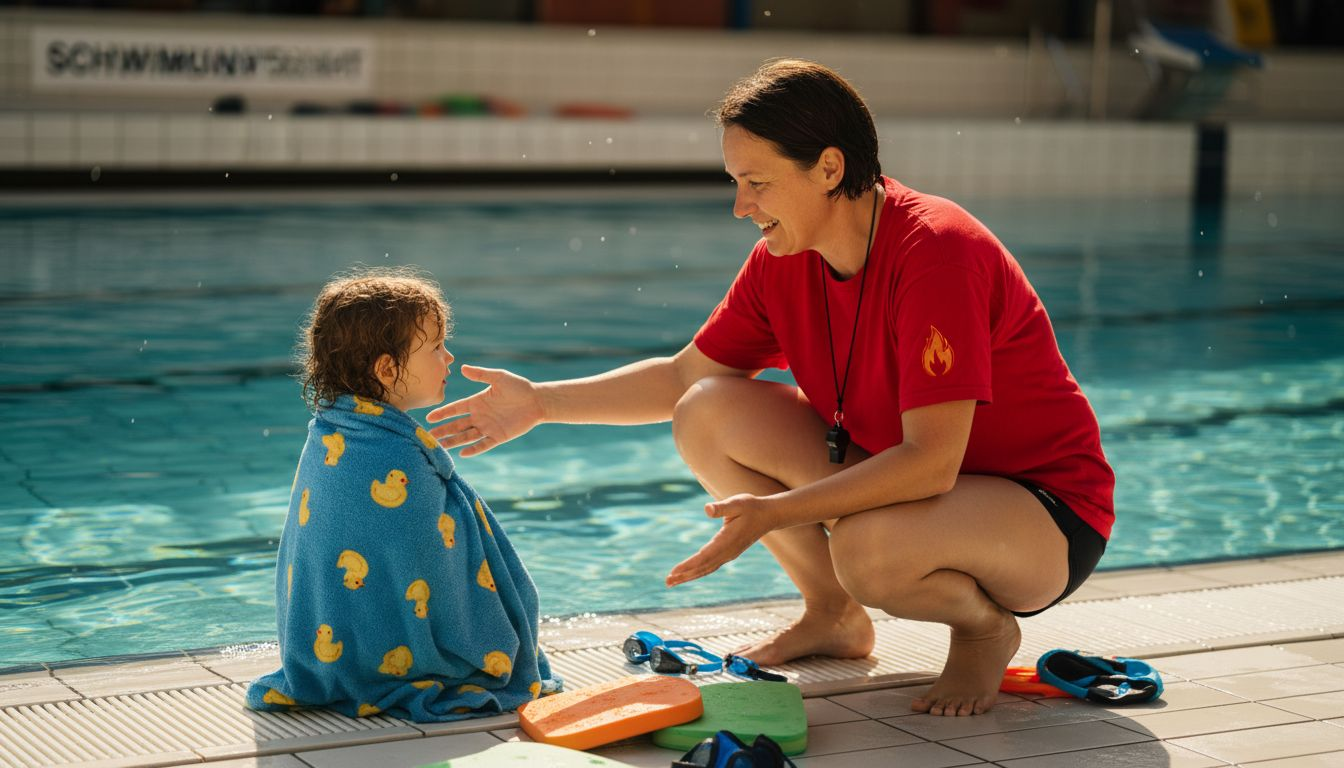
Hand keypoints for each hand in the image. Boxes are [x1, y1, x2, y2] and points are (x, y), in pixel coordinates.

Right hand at [426, 365, 543, 456]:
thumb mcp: (499, 378)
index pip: (455, 409)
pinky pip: (483, 444)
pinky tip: (462, 453)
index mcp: (477, 402)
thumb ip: (481, 374)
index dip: (443, 413)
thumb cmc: (519, 387)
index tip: (429, 417)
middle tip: (428, 436)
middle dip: (443, 430)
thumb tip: (463, 368)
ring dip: (453, 441)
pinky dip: (474, 449)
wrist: (537, 400)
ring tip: (439, 446)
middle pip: (457, 425)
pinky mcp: (498, 436)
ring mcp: (488, 427)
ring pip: (466, 436)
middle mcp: (479, 416)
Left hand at [666, 493, 777, 586]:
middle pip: (703, 567)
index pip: (704, 556)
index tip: (674, 572)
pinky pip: (711, 566)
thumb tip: (707, 509)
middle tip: (667, 582)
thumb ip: (722, 507)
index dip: (688, 565)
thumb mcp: (737, 502)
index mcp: (727, 541)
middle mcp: (728, 552)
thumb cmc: (752, 507)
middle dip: (685, 575)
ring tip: (672, 582)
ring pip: (706, 569)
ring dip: (689, 576)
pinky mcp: (729, 554)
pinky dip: (698, 571)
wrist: (768, 516)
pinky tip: (688, 574)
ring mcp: (729, 554)